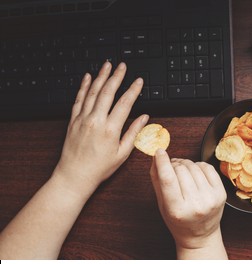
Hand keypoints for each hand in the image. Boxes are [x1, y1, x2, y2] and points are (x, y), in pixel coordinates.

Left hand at [53, 62, 148, 199]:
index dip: (133, 90)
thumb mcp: (122, 153)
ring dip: (100, 76)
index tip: (139, 81)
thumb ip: (133, 133)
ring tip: (107, 65)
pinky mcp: (73, 120)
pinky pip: (78, 99)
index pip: (125, 103)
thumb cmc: (99, 168)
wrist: (75, 175)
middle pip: (108, 92)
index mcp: (110, 129)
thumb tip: (144, 118)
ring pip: (92, 92)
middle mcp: (96, 121)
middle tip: (122, 66)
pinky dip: (83, 86)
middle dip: (117, 76)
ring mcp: (83, 119)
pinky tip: (87, 77)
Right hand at [150, 149, 227, 258]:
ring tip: (182, 172)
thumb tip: (156, 156)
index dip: (162, 162)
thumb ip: (157, 179)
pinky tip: (195, 173)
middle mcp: (196, 205)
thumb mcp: (162, 204)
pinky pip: (207, 167)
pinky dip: (199, 166)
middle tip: (171, 168)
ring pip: (194, 167)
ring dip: (185, 165)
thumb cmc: (178, 221)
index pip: (168, 179)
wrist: (200, 236)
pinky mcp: (221, 194)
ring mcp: (210, 199)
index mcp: (177, 210)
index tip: (159, 151)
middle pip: (181, 170)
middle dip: (173, 165)